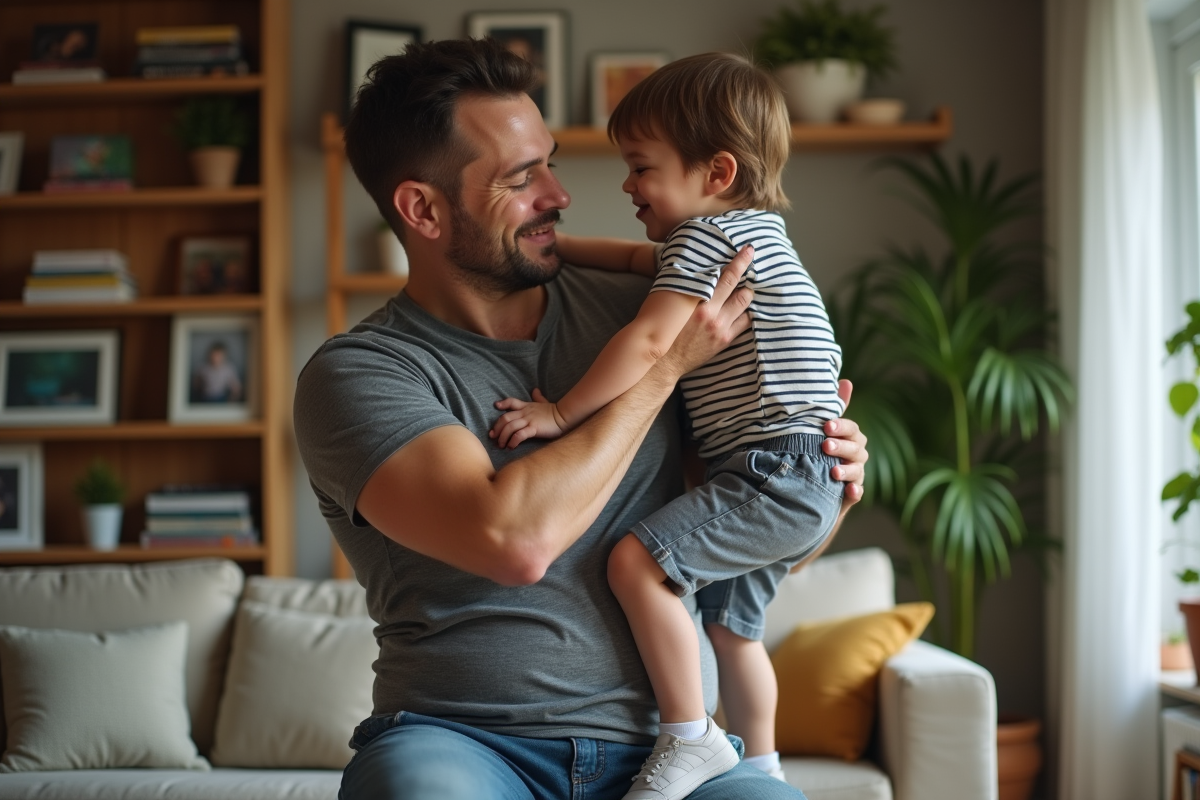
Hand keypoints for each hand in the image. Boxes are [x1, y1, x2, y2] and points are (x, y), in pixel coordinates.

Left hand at [490, 389, 568, 448]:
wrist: (564, 416)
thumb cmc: (554, 411)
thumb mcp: (544, 402)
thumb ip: (538, 397)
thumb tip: (535, 390)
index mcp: (526, 406)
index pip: (511, 402)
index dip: (503, 403)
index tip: (496, 406)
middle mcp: (525, 413)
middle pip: (505, 418)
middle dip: (497, 428)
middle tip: (493, 437)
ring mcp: (529, 420)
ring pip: (510, 427)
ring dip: (503, 437)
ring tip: (501, 445)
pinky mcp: (534, 428)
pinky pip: (520, 435)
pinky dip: (513, 441)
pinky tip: (511, 446)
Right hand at [658, 246, 753, 376]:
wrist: (663, 360)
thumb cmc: (665, 327)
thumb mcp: (671, 302)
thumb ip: (685, 285)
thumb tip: (694, 267)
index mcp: (698, 302)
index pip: (726, 277)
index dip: (740, 262)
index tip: (749, 250)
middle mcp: (713, 315)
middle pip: (741, 291)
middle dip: (748, 276)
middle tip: (751, 265)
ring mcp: (721, 329)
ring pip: (745, 305)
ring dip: (747, 295)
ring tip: (745, 287)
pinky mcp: (724, 341)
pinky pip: (745, 323)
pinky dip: (746, 313)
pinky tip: (744, 307)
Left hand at [823, 380, 867, 509]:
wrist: (809, 483)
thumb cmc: (818, 450)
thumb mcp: (822, 429)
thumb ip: (834, 409)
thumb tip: (846, 381)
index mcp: (850, 438)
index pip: (851, 429)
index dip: (841, 427)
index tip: (826, 426)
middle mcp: (855, 455)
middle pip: (856, 449)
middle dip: (842, 447)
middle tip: (825, 446)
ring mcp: (855, 475)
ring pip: (857, 471)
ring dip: (847, 470)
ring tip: (833, 471)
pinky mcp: (851, 494)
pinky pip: (858, 493)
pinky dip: (855, 492)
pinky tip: (849, 490)